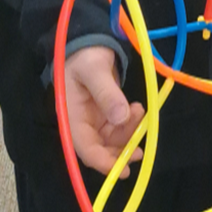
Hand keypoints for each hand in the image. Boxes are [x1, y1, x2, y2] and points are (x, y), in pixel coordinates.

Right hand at [63, 45, 144, 178]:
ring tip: (140, 114)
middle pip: (99, 148)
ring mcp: (92, 119)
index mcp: (70, 116)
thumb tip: (121, 118)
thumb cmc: (85, 55)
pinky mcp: (103, 113)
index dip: (103, 162)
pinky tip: (137, 110)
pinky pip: (117, 127)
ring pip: (111, 139)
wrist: (87, 41)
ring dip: (128, 134)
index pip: (85, 148)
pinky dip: (129, 123)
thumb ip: (107, 93)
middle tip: (140, 150)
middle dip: (120, 152)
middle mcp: (80, 122)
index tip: (122, 169)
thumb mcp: (95, 70)